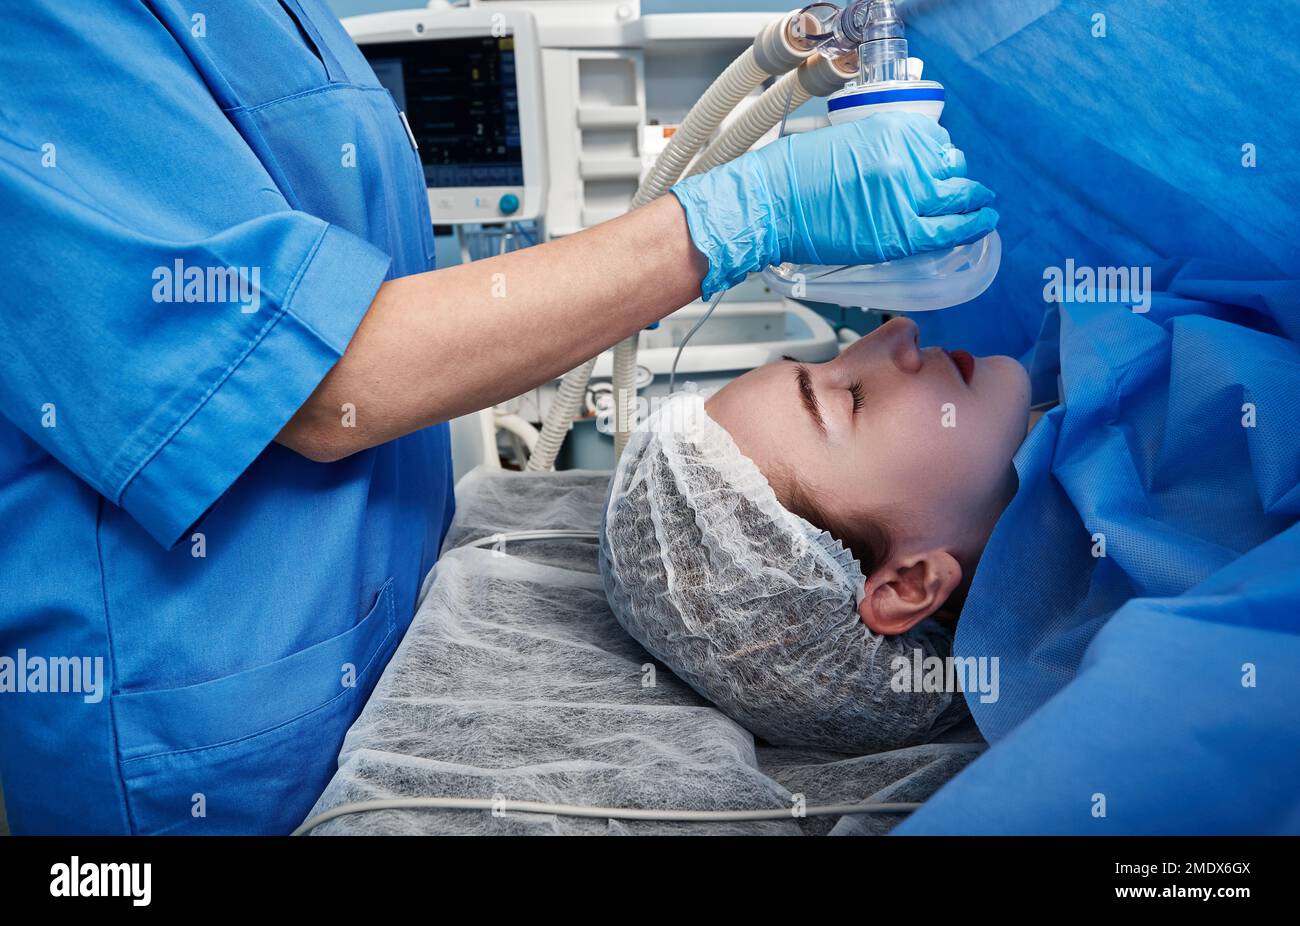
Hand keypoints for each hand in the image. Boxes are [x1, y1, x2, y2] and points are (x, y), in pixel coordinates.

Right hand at [671, 111, 997, 298]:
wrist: (769, 205)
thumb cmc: (794, 176)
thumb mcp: (847, 141)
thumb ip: (884, 150)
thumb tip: (909, 167)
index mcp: (894, 130)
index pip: (939, 143)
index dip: (944, 160)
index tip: (944, 168)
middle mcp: (907, 160)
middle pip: (953, 170)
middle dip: (960, 182)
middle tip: (967, 191)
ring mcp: (906, 197)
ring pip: (960, 199)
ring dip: (973, 204)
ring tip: (981, 209)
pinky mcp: (900, 234)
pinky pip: (949, 231)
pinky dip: (971, 228)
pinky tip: (982, 225)